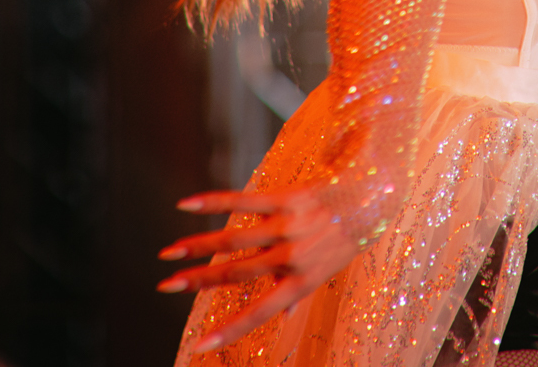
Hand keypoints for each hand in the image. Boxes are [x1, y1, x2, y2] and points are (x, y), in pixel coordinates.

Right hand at [158, 187, 361, 354]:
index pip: (260, 313)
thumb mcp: (326, 272)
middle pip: (236, 273)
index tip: (200, 345)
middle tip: (164, 286)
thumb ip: (299, 295)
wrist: (372, 193)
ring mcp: (290, 227)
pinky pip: (244, 201)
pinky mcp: (288, 199)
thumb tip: (283, 322)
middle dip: (197, 281)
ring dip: (197, 246)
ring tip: (169, 253)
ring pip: (235, 240)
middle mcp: (293, 257)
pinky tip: (186, 204)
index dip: (230, 331)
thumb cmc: (345, 236)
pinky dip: (213, 202)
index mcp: (301, 281)